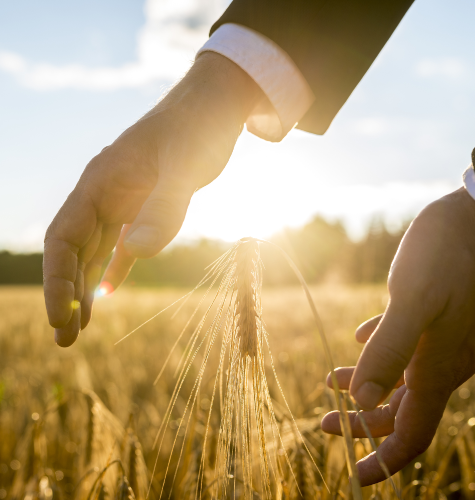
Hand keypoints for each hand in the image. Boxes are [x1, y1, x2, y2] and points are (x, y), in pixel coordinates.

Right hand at [43, 52, 260, 346]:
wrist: (215, 107)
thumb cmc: (199, 128)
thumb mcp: (186, 165)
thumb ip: (164, 206)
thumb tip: (136, 253)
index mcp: (100, 182)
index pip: (63, 238)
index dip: (56, 279)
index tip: (59, 317)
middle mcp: (104, 194)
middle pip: (72, 251)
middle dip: (65, 295)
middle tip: (64, 340)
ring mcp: (123, 201)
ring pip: (93, 252)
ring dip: (84, 289)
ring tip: (79, 328)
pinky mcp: (144, 207)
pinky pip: (120, 245)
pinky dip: (112, 271)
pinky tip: (107, 293)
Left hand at [321, 188, 474, 485]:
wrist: (474, 216)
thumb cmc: (447, 255)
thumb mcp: (414, 302)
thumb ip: (389, 350)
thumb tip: (361, 402)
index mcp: (436, 367)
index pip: (410, 431)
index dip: (384, 459)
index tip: (357, 477)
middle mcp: (440, 360)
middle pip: (398, 408)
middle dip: (362, 422)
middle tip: (325, 423)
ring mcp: (439, 337)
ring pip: (398, 376)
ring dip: (364, 383)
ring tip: (331, 382)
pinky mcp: (433, 312)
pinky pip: (403, 343)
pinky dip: (378, 348)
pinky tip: (360, 339)